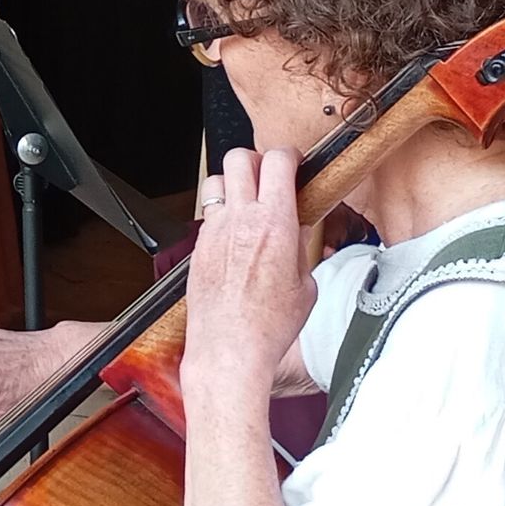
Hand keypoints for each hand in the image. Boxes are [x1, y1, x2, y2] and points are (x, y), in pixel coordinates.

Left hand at [182, 149, 314, 403]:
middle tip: (270, 178)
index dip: (290, 155)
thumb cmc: (270, 326)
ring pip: (216, 179)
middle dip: (257, 160)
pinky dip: (222, 214)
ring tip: (247, 201)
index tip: (296, 165)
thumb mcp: (306, 285)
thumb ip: (301, 248)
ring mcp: (214, 231)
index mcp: (275, 223)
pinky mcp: (198, 247)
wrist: (229, 350)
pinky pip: (208, 213)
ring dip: (233, 182)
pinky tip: (234, 235)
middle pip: (239, 157)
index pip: (278, 161)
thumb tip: (297, 230)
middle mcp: (240, 220)